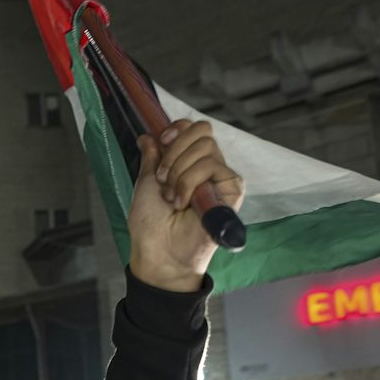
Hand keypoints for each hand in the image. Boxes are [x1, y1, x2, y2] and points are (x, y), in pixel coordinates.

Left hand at [127, 119, 242, 292]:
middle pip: (202, 132)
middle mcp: (209, 167)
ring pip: (206, 148)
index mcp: (189, 162)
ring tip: (171, 198)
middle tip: (162, 180)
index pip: (194, 128)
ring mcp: (221, 178)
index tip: (161, 140)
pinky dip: (190, 182)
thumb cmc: (151, 223)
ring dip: (179, 172)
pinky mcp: (232, 189)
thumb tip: (148, 135)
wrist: (159, 251)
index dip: (178, 129)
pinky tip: (183, 203)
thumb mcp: (146, 182)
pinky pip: (213, 166)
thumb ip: (152, 157)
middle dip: (175, 153)